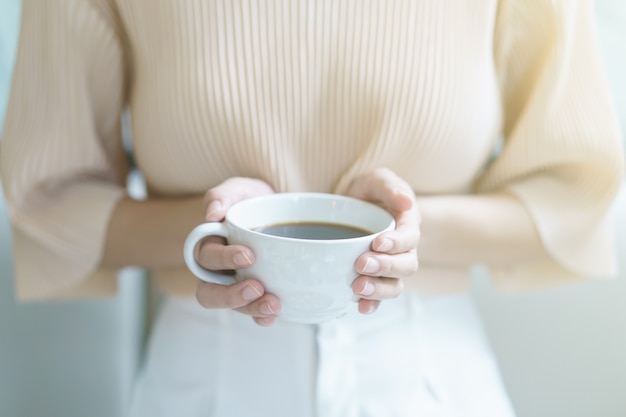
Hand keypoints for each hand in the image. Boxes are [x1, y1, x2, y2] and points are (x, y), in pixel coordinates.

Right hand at [195, 177, 280, 325]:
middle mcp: (218, 270)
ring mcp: (236, 285)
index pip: (207, 257)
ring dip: (251, 309)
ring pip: (232, 306)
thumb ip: (222, 195)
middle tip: (257, 288)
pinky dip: (261, 318)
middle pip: (210, 292)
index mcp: (210, 245)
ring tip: (273, 305)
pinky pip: (252, 313)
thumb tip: (211, 213)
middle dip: (232, 295)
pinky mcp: (255, 295)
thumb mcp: (238, 190)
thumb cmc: (251, 201)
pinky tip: (273, 317)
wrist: (276, 212)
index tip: (249, 255)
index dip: (224, 259)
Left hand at [345, 168, 419, 313]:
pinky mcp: (376, 278)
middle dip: (385, 267)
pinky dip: (372, 304)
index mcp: (407, 223)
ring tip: (358, 288)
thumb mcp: (377, 180)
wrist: (354, 207)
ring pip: (395, 285)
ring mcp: (391, 266)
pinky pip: (379, 297)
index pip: (410, 236)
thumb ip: (389, 186)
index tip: (377, 242)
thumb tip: (406, 201)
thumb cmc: (370, 192)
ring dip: (379, 290)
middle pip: (406, 266)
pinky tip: (360, 307)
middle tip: (361, 264)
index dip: (397, 243)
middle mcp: (403, 249)